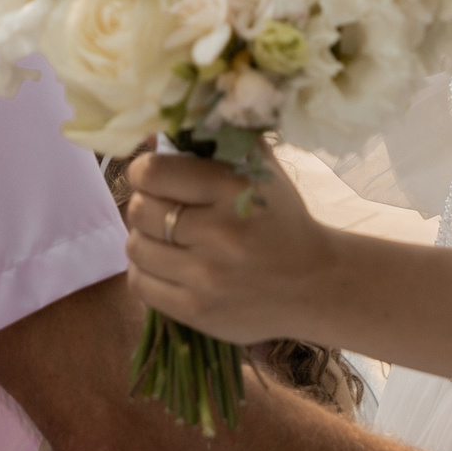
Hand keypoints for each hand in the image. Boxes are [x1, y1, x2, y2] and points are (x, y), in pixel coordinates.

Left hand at [123, 148, 340, 344]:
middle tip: (161, 207)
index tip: (152, 175)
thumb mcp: (260, 172)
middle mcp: (220, 234)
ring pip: (136, 248)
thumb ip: (215, 144)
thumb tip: (152, 138)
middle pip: (140, 210)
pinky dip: (145, 272)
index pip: (154, 173)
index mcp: (235, 189)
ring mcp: (207, 277)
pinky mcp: (198, 312)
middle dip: (144, 203)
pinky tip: (166, 266)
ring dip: (144, 238)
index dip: (143, 171)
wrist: (316, 284)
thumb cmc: (281, 220)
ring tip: (164, 238)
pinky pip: (140, 286)